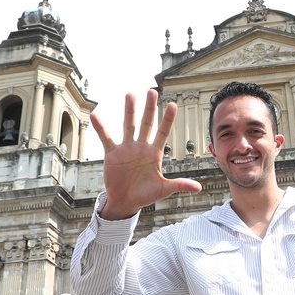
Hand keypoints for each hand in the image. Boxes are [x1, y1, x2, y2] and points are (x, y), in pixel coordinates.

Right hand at [91, 90, 202, 219]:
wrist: (125, 202)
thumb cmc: (145, 195)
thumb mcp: (164, 189)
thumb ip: (180, 184)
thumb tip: (199, 187)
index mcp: (155, 154)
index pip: (163, 132)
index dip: (167, 119)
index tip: (172, 104)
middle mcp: (141, 147)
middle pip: (147, 124)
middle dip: (149, 108)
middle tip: (151, 91)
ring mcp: (127, 148)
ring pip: (129, 126)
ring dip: (129, 111)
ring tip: (130, 94)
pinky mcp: (113, 153)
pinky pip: (106, 138)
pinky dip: (101, 127)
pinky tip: (96, 115)